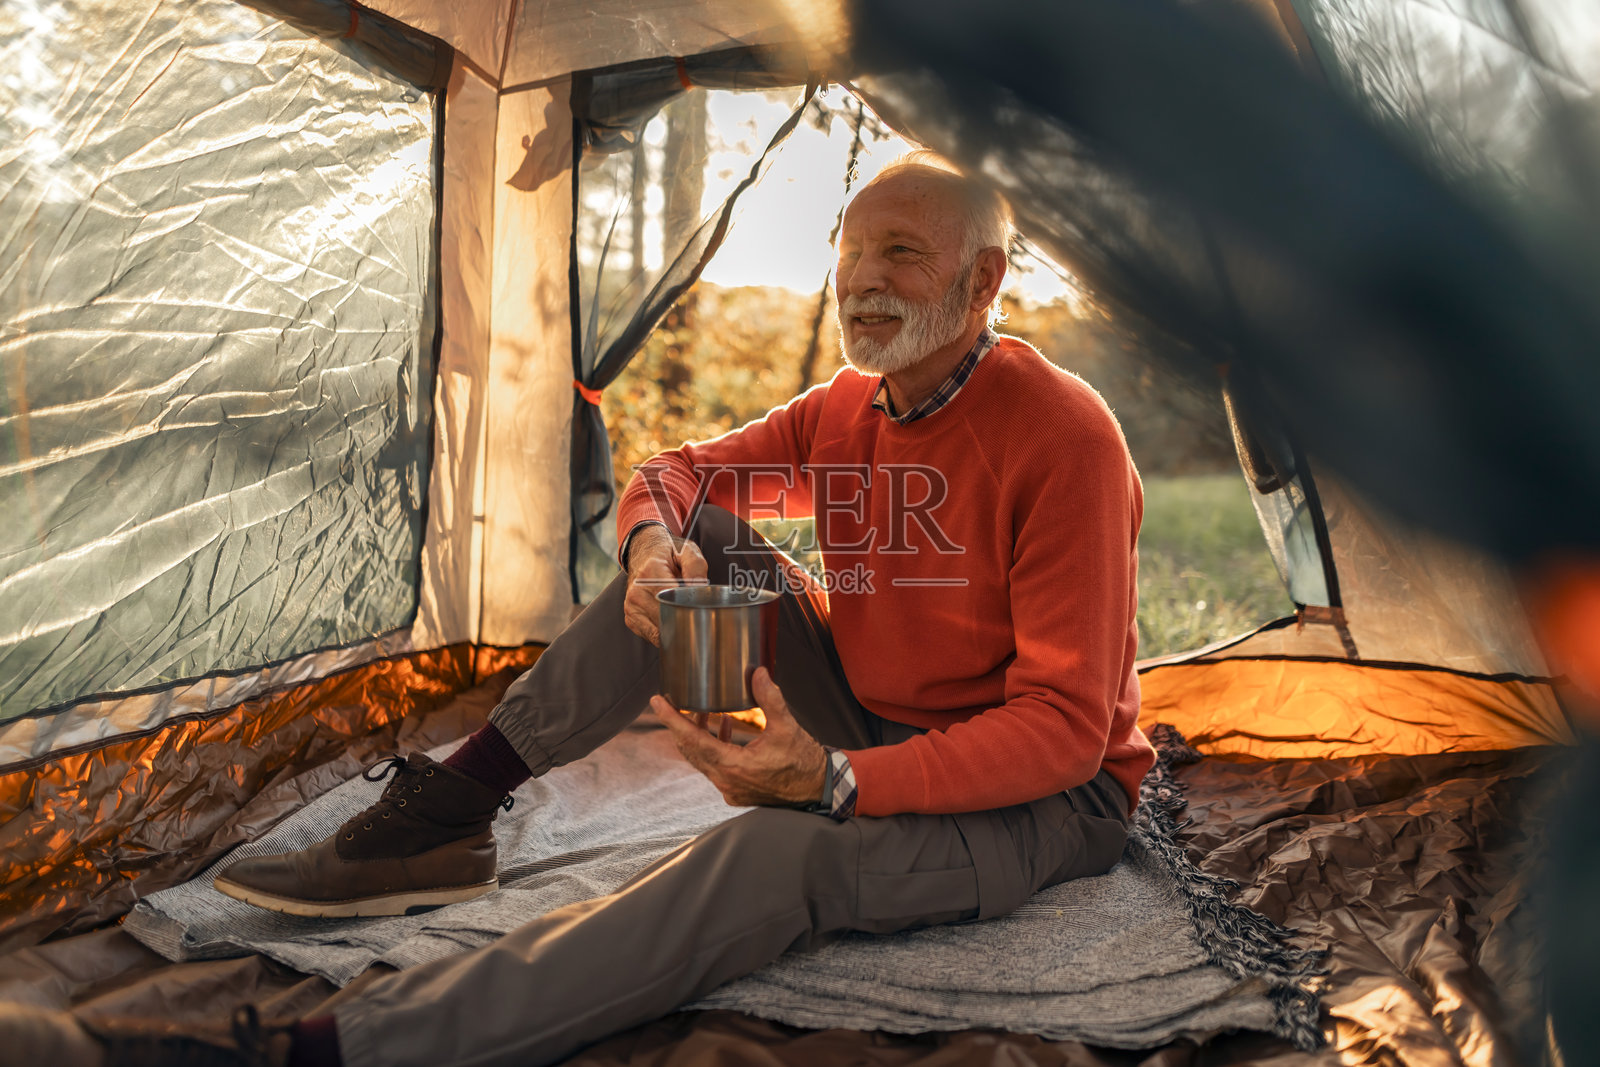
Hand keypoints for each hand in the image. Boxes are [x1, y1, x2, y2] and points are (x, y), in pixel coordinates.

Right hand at [623, 525, 707, 644]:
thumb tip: (700, 588)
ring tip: (683, 617)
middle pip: (665, 620)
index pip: (670, 602)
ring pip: (657, 632)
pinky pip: (650, 634)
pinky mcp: (630, 616)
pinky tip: (670, 619)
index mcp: (651, 573)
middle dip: (683, 622)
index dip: (688, 610)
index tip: (700, 611)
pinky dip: (663, 631)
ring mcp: (631, 606)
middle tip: (696, 616)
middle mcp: (637, 591)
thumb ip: (696, 567)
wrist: (643, 551)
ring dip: (673, 630)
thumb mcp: (687, 550)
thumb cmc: (668, 552)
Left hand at [651, 668, 827, 807]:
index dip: (672, 719)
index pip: (693, 740)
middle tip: (669, 703)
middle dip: (680, 725)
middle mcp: (726, 781)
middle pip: (691, 750)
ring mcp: (730, 789)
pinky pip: (715, 767)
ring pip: (702, 759)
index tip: (657, 702)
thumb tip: (759, 672)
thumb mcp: (787, 728)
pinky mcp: (736, 790)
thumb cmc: (803, 761)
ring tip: (700, 712)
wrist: (818, 790)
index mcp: (734, 767)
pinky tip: (723, 727)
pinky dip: (713, 746)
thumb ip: (770, 699)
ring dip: (698, 736)